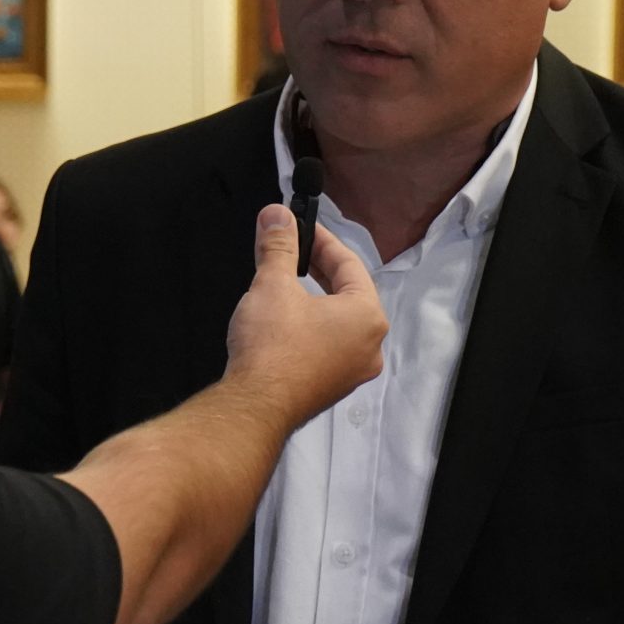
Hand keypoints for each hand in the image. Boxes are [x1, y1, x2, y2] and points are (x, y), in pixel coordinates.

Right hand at [224, 205, 384, 427]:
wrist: (255, 408)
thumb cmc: (272, 348)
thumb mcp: (273, 285)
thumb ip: (279, 246)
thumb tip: (276, 215)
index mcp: (367, 316)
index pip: (349, 265)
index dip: (321, 241)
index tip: (300, 227)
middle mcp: (369, 346)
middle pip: (347, 294)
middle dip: (317, 269)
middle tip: (292, 251)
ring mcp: (351, 372)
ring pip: (337, 323)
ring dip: (314, 299)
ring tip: (285, 282)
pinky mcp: (330, 388)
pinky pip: (327, 348)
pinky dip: (310, 328)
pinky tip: (284, 322)